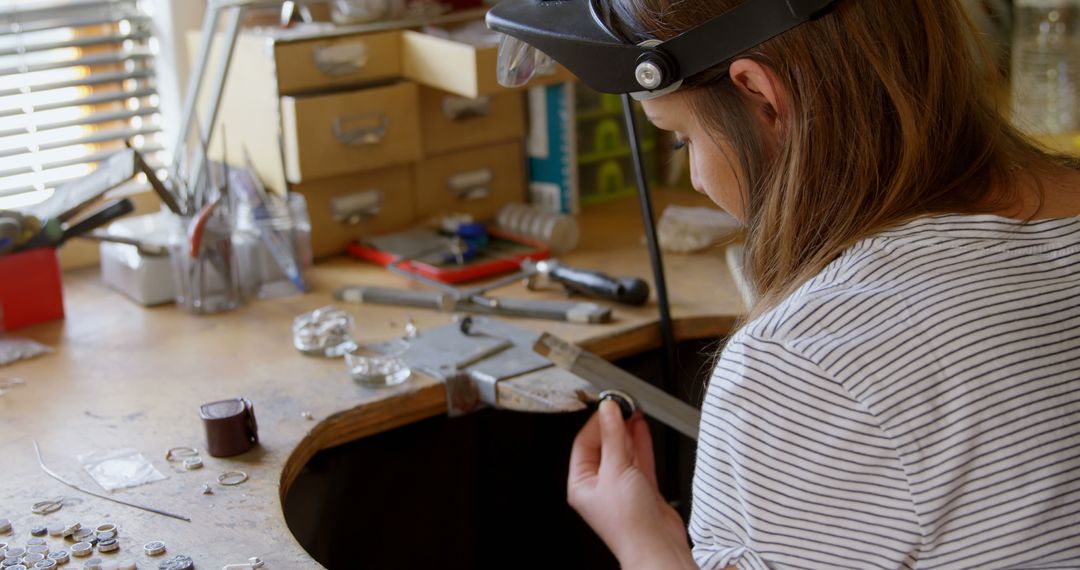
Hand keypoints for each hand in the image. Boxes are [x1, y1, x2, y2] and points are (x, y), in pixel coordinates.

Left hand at [568, 401, 695, 568]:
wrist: (657, 547)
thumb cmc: (630, 523)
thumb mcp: (616, 470)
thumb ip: (613, 436)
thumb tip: (608, 411)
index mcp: (582, 484)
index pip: (584, 443)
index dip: (596, 422)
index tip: (608, 405)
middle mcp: (600, 486)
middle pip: (604, 446)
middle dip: (614, 424)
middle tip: (623, 404)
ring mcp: (622, 487)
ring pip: (623, 452)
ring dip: (628, 432)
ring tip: (634, 411)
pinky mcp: (642, 489)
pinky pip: (639, 461)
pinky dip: (641, 444)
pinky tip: (642, 429)